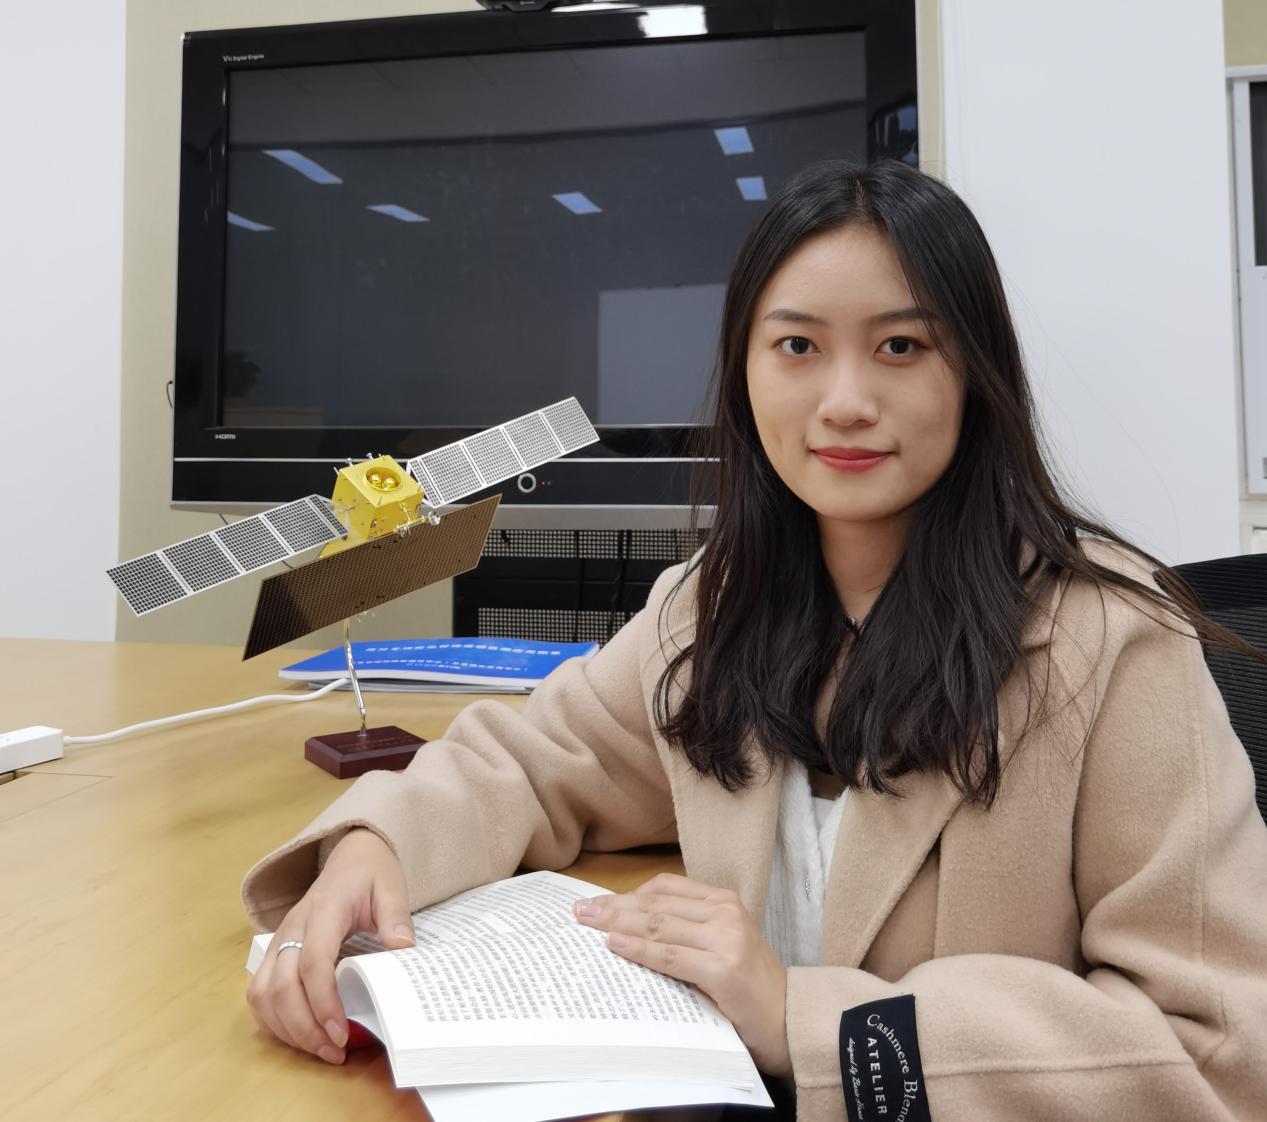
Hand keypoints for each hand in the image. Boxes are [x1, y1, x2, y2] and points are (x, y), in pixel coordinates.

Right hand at [245, 827, 414, 1064]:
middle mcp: (293, 927)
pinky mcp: (275, 952)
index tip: (340, 1032)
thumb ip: (396, 916)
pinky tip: (300, 1034)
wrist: (350, 856)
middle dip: (303, 1027)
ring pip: (262, 993)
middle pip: (281, 986)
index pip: (313, 962)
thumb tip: (403, 950)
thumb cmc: (371, 875)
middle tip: (334, 1051)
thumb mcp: (392, 887)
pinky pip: (259, 992)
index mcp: (324, 910)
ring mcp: (279, 940)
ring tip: (320, 1049)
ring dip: (285, 1028)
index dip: (323, 1002)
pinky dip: (273, 1019)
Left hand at [573, 872, 791, 1076]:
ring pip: (660, 925)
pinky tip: (616, 946)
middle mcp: (725, 912)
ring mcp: (726, 939)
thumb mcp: (720, 945)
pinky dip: (640, 950)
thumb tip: (627, 925)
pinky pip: (671, 956)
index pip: (665, 888)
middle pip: (657, 904)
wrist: (791, 1019)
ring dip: (618, 924)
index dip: (628, 893)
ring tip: (588, 925)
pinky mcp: (724, 969)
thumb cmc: (749, 987)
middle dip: (614, 906)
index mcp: (724, 900)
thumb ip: (685, 930)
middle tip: (579, 911)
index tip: (596, 901)